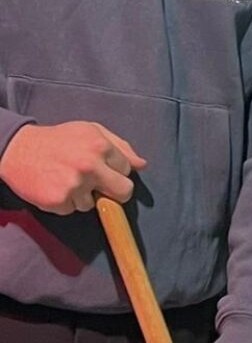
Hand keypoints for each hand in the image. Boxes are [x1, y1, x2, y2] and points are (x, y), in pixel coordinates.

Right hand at [0, 121, 145, 213]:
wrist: (18, 150)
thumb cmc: (59, 139)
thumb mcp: (91, 131)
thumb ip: (120, 147)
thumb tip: (142, 165)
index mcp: (100, 146)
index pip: (127, 170)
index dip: (116, 171)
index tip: (104, 170)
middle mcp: (89, 166)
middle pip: (124, 192)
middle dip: (116, 192)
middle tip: (101, 187)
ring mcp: (74, 185)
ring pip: (94, 203)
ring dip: (84, 196)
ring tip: (67, 180)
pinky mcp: (58, 200)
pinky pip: (72, 210)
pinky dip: (66, 202)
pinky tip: (55, 187)